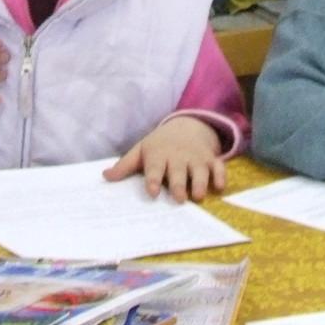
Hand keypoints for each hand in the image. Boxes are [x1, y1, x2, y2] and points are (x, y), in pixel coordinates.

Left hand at [103, 117, 224, 202]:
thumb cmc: (159, 145)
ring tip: (198, 196)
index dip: (153, 179)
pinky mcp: (211, 159)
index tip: (152, 191)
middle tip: (179, 198)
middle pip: (178, 171)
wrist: (186, 126)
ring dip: (200, 182)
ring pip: (200, 170)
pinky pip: (218, 166)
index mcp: (158, 155)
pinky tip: (220, 186)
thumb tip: (104, 176)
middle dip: (179, 184)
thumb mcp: (141, 151)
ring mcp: (196, 157)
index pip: (154, 167)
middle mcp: (178, 156)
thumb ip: (125, 165)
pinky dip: (220, 175)